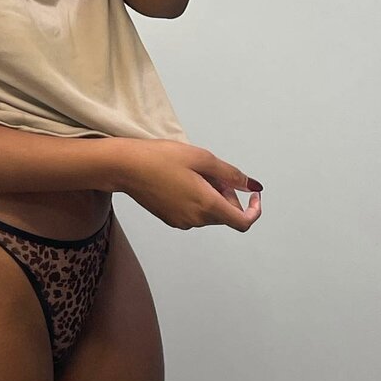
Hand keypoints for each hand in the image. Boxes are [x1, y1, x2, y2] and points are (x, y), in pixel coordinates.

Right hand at [114, 138, 263, 232]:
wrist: (126, 167)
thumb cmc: (161, 158)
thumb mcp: (202, 158)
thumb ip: (231, 174)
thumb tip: (252, 186)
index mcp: (207, 206)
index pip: (242, 222)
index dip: (254, 209)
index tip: (252, 194)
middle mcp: (196, 220)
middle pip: (225, 214)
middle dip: (227, 193)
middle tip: (212, 170)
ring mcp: (182, 222)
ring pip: (209, 212)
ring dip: (212, 195)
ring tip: (194, 171)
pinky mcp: (170, 219)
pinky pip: (194, 212)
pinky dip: (198, 198)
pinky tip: (182, 179)